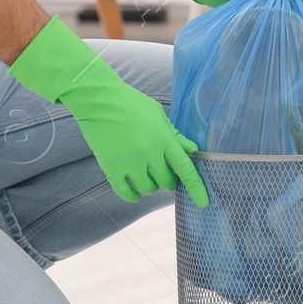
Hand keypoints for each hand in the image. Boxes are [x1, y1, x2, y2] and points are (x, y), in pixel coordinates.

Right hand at [8, 16, 208, 206]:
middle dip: (169, 180)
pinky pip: (126, 193)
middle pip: (167, 182)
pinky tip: (135, 192)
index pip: (185, 170)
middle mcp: (149, 154)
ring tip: (146, 173)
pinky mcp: (111, 169)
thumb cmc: (131, 104)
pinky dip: (133, 196)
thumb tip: (193, 149)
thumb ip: (175, 135)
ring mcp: (130, 163)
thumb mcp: (158, 114)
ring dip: (151, 185)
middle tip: (164, 171)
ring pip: (149, 189)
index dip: (196, 189)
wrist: (99, 101)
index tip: (203, 203)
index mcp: (163, 139)